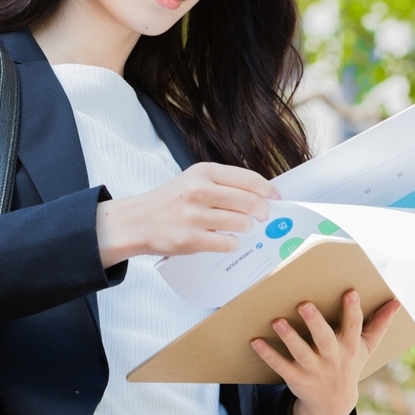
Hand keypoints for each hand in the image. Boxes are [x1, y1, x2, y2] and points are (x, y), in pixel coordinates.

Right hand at [96, 162, 278, 266]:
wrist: (138, 221)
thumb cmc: (171, 201)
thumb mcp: (194, 180)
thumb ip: (224, 185)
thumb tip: (262, 195)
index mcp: (203, 172)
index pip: (248, 178)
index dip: (268, 190)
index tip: (276, 198)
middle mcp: (199, 190)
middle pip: (250, 202)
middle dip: (263, 212)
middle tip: (264, 217)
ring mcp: (194, 215)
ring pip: (242, 223)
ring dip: (246, 228)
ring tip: (238, 227)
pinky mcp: (191, 239)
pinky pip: (228, 242)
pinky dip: (232, 243)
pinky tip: (225, 239)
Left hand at [251, 291, 401, 414]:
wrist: (333, 405)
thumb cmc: (349, 365)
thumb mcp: (366, 347)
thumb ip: (379, 324)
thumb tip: (396, 302)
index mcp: (350, 347)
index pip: (354, 326)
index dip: (353, 310)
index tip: (350, 292)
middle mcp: (333, 358)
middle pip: (325, 339)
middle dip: (315, 322)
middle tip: (304, 304)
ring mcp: (314, 370)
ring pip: (301, 353)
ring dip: (289, 337)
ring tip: (277, 321)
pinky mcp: (297, 379)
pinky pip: (281, 366)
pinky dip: (268, 355)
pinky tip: (256, 341)